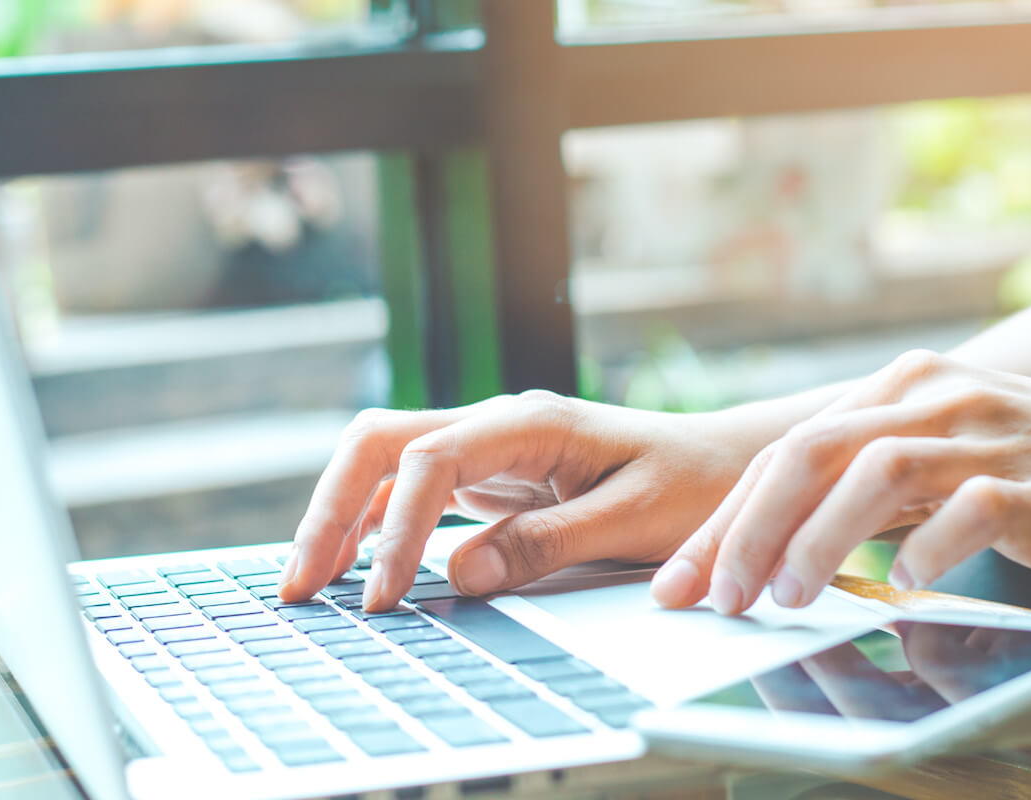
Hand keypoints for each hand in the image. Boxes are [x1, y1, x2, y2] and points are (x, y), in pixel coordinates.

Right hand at [278, 391, 758, 610]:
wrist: (730, 466)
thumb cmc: (694, 488)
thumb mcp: (632, 521)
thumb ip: (547, 544)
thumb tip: (460, 573)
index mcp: (530, 422)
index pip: (430, 460)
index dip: (397, 528)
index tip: (386, 594)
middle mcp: (496, 424)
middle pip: (380, 443)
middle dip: (329, 508)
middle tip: (300, 583)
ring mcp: (487, 446)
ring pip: (384, 463)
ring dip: (340, 517)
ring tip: (307, 585)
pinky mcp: (489, 475)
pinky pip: (410, 489)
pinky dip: (373, 525)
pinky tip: (353, 567)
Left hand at [650, 350, 1030, 613]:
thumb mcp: (943, 446)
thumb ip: (870, 474)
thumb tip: (780, 531)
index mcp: (899, 388)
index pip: (785, 451)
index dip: (725, 519)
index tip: (685, 580)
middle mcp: (932, 398)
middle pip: (808, 453)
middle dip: (747, 530)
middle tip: (717, 597)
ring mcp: (985, 437)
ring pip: (873, 472)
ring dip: (817, 539)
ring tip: (787, 597)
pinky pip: (966, 512)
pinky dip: (923, 551)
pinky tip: (902, 585)